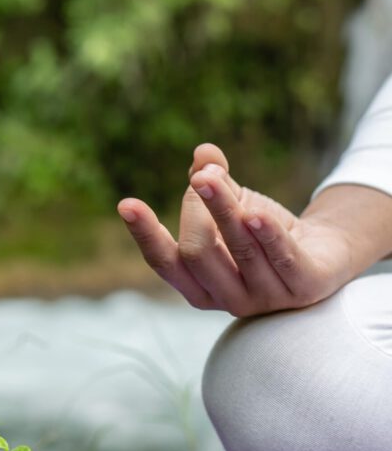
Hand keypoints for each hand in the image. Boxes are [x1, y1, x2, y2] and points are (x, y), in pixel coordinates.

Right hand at [117, 143, 355, 316]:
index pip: (165, 263)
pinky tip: (255, 212)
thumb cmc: (263, 231)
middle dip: (195, 208)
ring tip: (210, 174)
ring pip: (240, 250)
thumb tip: (203, 152)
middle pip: (197, 253)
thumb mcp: (232, 204)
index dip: (145, 233)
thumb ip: (213, 181)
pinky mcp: (305, 288)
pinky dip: (268, 234)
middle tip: (203, 177)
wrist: (324, 252)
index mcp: (200, 285)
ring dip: (224, 208)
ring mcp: (267, 298)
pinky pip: (283, 259)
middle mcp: (229, 299)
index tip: (126, 203)